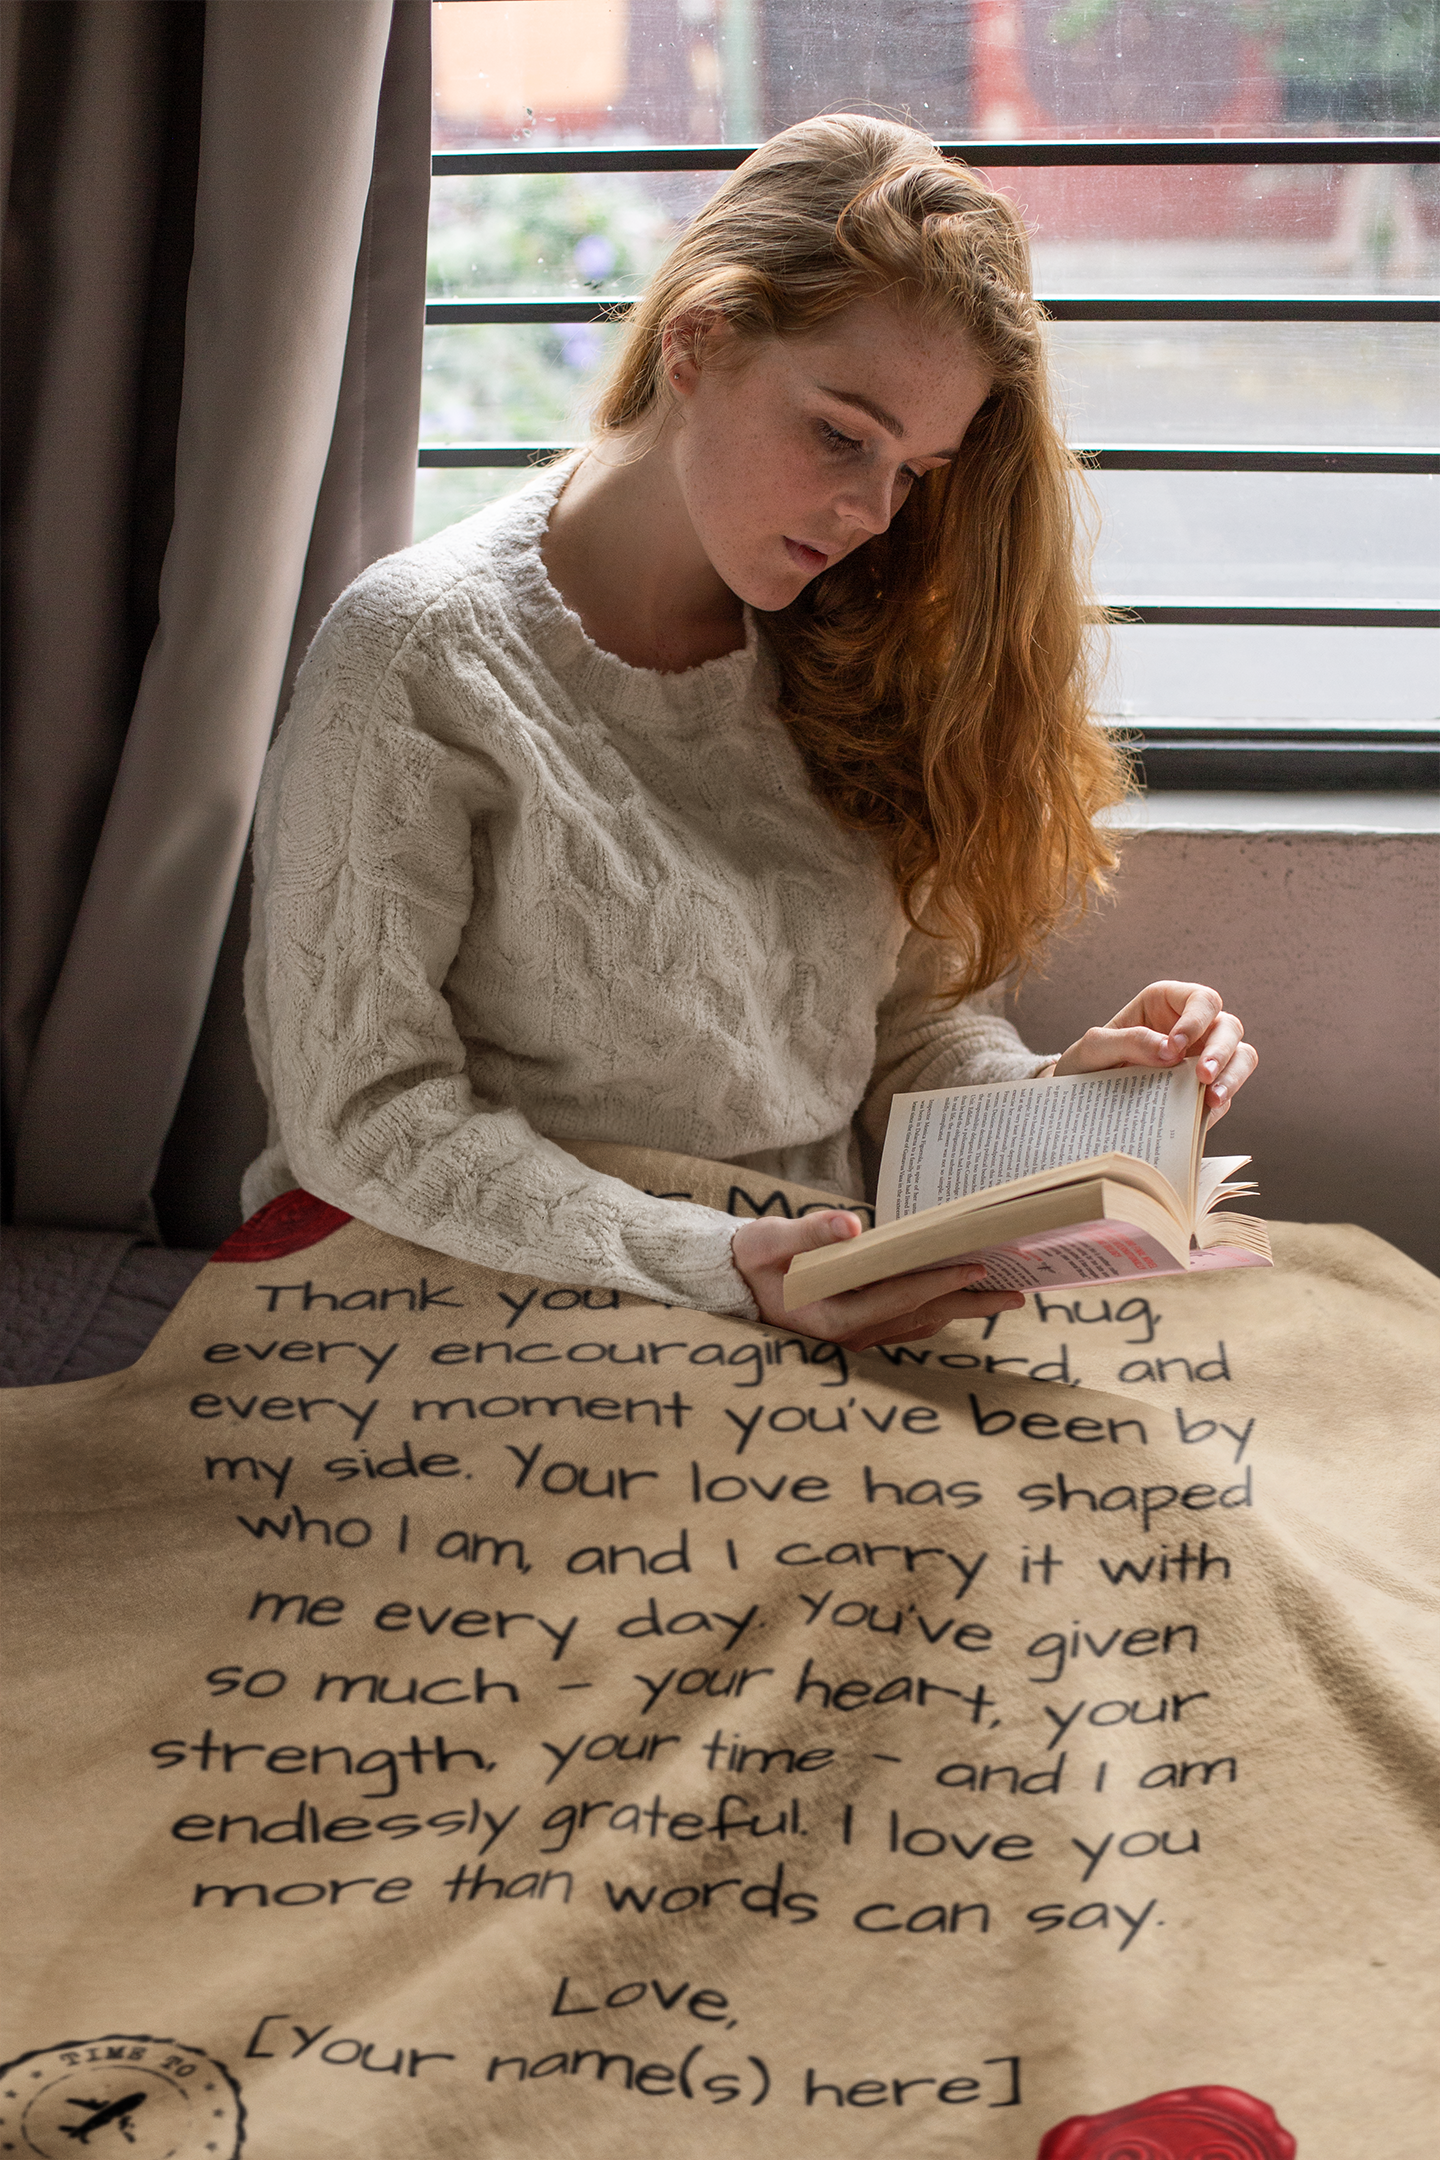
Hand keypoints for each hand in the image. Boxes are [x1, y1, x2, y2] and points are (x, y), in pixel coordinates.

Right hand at [732, 1210, 1023, 1351]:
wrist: (728, 1284)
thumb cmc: (749, 1258)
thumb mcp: (770, 1240)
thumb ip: (809, 1234)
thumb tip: (851, 1225)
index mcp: (831, 1316)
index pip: (897, 1297)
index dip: (939, 1281)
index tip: (977, 1266)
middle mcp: (849, 1334)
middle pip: (921, 1316)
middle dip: (969, 1303)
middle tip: (1016, 1293)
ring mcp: (855, 1337)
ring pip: (918, 1323)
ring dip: (959, 1309)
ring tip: (1001, 1295)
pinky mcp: (856, 1330)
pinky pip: (905, 1324)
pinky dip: (937, 1311)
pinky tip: (959, 1301)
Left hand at [1053, 980, 1256, 1123]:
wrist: (1080, 1102)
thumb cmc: (1086, 1063)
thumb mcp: (1093, 1048)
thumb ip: (1127, 1041)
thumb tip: (1170, 1051)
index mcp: (1167, 1004)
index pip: (1202, 1000)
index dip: (1196, 1019)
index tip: (1175, 1046)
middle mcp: (1193, 1029)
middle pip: (1229, 1028)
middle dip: (1221, 1051)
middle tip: (1203, 1076)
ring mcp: (1202, 1060)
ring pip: (1241, 1058)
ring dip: (1232, 1076)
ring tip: (1212, 1098)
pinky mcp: (1204, 1092)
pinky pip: (1224, 1096)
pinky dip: (1216, 1106)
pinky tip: (1200, 1116)